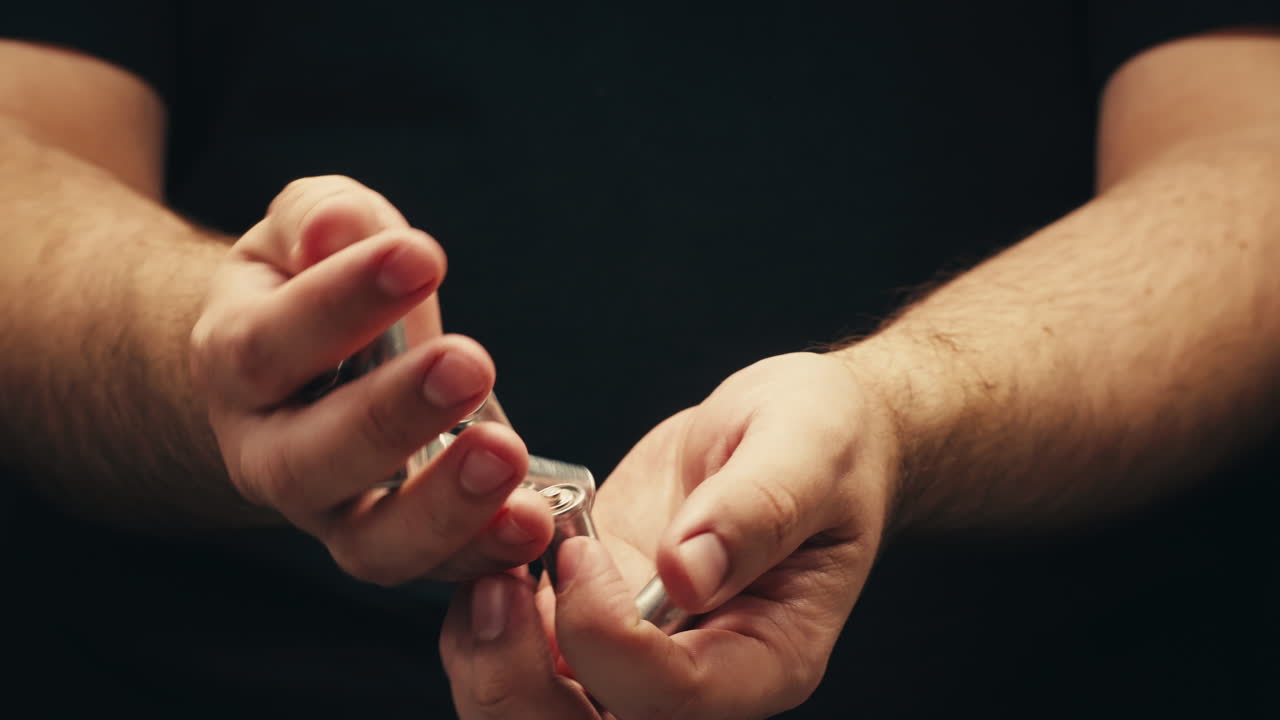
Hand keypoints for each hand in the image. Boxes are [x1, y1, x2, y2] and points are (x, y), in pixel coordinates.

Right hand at [190, 176, 552, 582]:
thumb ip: (322, 220)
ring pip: (369, 542)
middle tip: (470, 365)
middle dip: (393, 416)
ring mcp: (330, 512)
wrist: (309, 362)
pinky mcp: (394, 542)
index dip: (341, 302)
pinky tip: (535, 518)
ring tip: (507, 456)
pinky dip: (485, 551)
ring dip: (444, 507)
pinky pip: (434, 568)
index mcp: (235, 365)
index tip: (420, 257)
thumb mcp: (307, 229)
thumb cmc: (314, 281)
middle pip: (310, 460)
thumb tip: (335, 230)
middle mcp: (269, 454)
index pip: (270, 344)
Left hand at [441, 352, 900, 718]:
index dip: (609, 640)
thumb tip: (687, 572)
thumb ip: (755, 510)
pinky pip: (520, 661)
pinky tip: (489, 556)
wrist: (794, 432)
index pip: (673, 700)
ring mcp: (638, 658)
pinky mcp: (592, 624)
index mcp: (769, 658)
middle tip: (497, 591)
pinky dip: (482, 624)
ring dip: (491, 661)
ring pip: (542, 716)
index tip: (581, 553)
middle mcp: (701, 678)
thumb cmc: (823, 441)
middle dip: (521, 689)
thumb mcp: (807, 449)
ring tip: (488, 574)